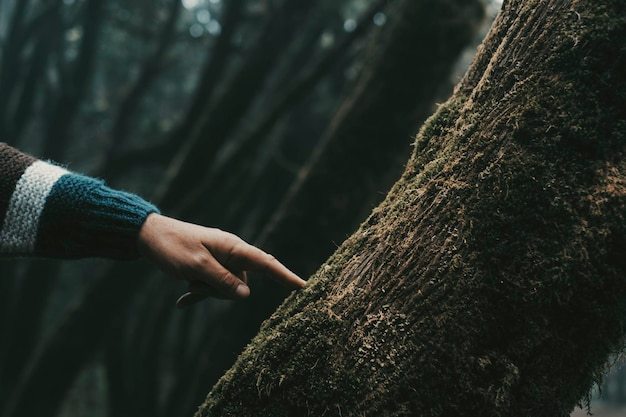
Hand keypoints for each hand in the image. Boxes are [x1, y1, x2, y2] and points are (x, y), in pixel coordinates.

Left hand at [137, 213, 305, 306]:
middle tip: (196, 282)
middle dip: (222, 291)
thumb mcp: (197, 266)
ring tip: (186, 280)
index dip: (285, 276)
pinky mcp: (208, 266)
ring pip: (226, 287)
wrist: (149, 235)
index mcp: (233, 247)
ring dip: (207, 290)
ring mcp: (220, 259)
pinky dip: (198, 293)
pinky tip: (181, 303)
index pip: (266, 263)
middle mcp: (231, 252)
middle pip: (242, 282)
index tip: (304, 286)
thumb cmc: (173, 247)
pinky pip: (211, 286)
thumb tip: (247, 294)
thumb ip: (223, 281)